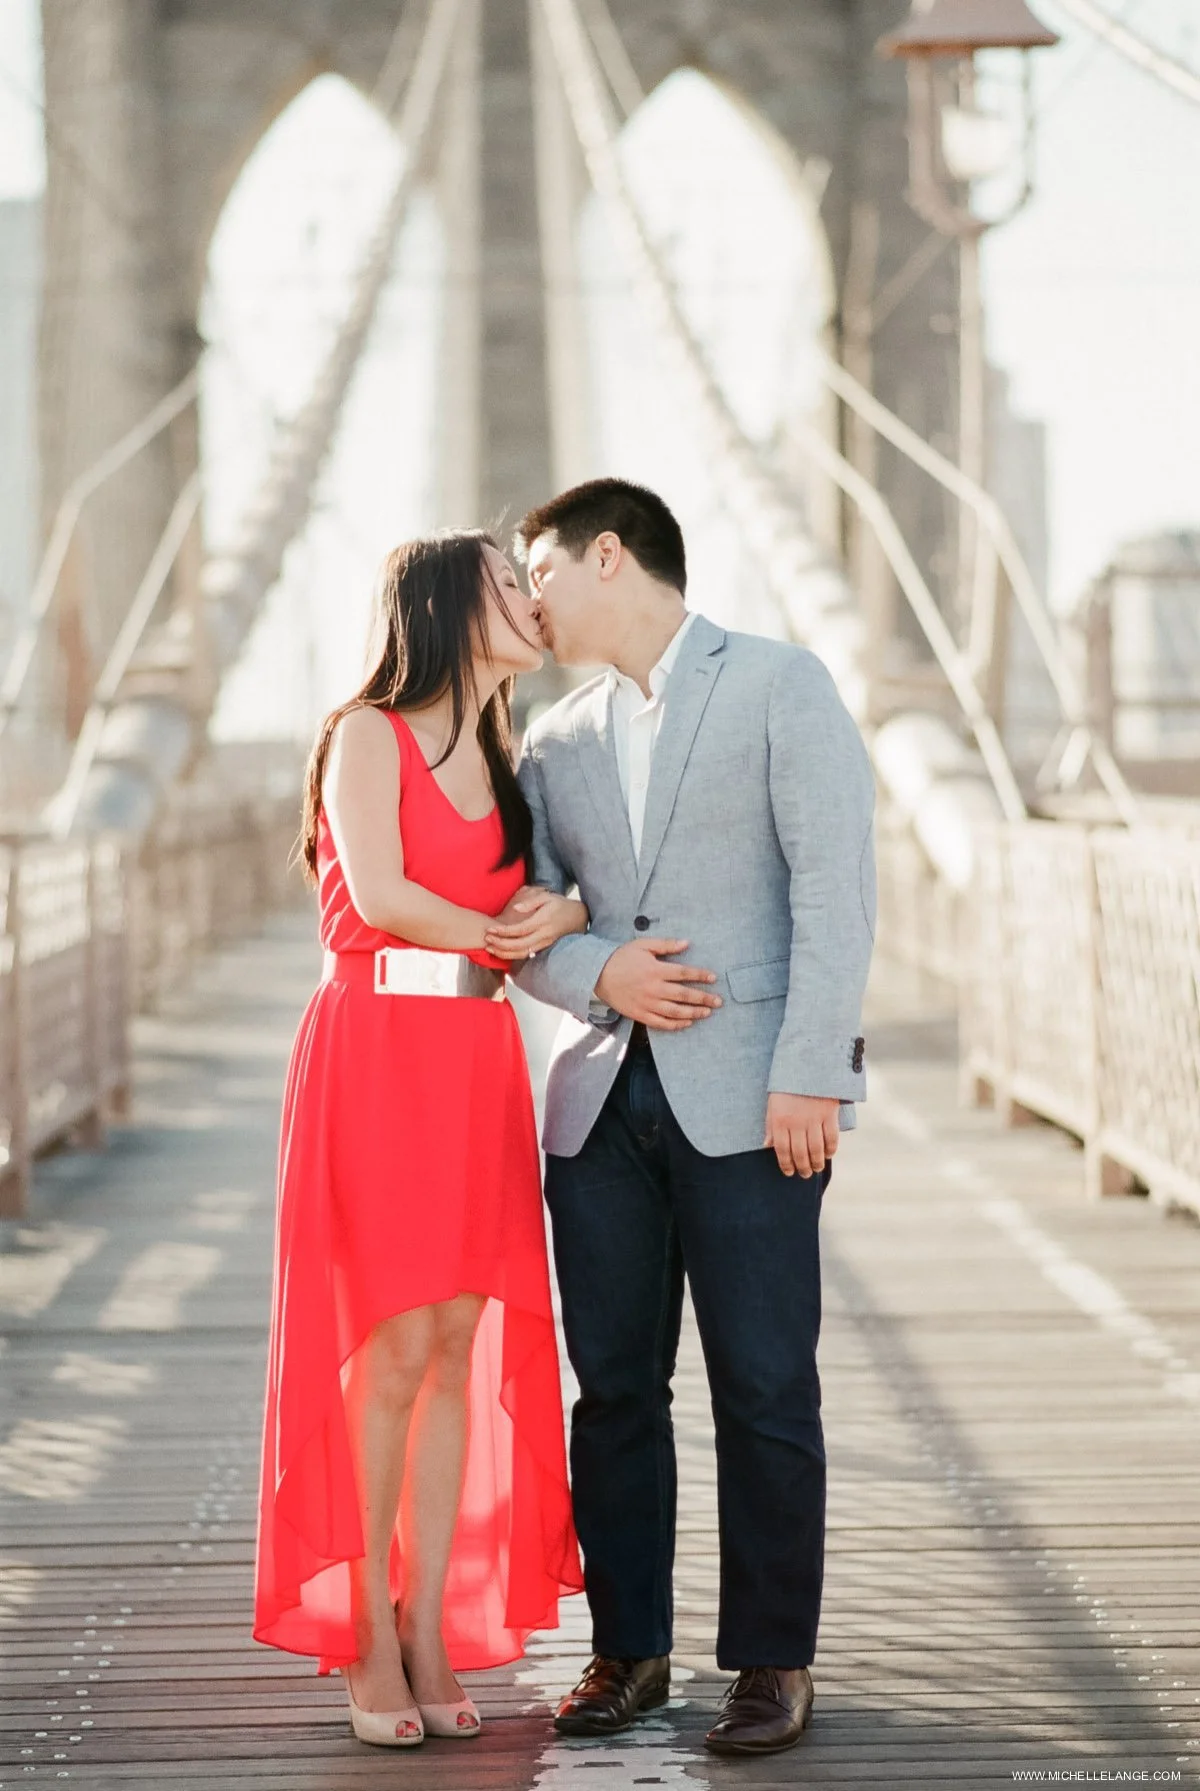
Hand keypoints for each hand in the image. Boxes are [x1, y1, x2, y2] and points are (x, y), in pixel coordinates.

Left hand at [484, 887, 588, 959]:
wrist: (577, 917)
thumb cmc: (560, 905)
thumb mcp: (547, 897)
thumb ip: (531, 902)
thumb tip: (516, 908)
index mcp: (542, 921)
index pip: (520, 930)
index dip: (504, 931)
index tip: (490, 930)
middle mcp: (543, 935)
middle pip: (519, 945)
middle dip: (500, 944)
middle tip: (486, 940)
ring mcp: (544, 943)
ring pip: (522, 953)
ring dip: (504, 953)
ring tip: (489, 949)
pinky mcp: (544, 947)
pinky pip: (526, 955)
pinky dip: (512, 956)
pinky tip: (501, 953)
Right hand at [594, 939, 720, 1030]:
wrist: (597, 974)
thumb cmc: (621, 957)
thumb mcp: (643, 945)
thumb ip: (666, 945)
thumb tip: (687, 943)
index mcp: (655, 969)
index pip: (684, 973)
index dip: (701, 975)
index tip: (714, 978)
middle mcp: (653, 988)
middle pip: (684, 995)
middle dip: (703, 998)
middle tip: (719, 1001)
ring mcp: (646, 1003)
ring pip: (675, 1011)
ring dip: (693, 1013)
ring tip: (707, 1012)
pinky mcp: (639, 1014)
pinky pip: (660, 1023)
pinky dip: (675, 1025)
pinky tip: (687, 1023)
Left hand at [764, 1092, 838, 1177]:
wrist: (809, 1063)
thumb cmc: (788, 1085)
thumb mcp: (773, 1103)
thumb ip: (771, 1125)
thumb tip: (767, 1145)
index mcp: (779, 1120)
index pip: (782, 1150)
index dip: (786, 1164)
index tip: (789, 1172)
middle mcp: (796, 1122)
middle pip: (800, 1153)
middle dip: (802, 1167)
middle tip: (804, 1174)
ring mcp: (814, 1119)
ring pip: (816, 1150)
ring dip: (816, 1163)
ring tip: (816, 1169)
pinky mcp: (829, 1114)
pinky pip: (831, 1138)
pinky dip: (830, 1150)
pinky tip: (828, 1154)